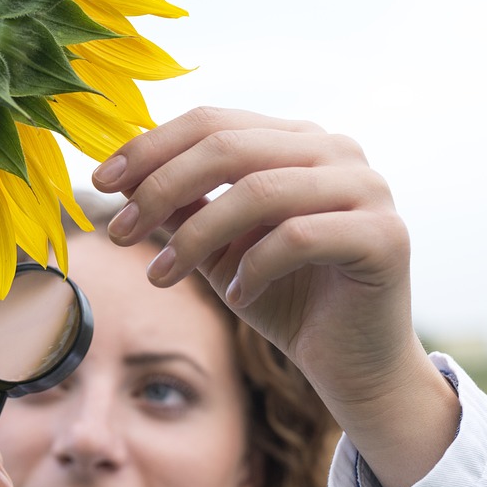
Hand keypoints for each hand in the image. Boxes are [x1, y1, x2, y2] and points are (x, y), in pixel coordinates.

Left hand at [92, 107, 458, 486]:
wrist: (351, 365)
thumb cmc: (284, 298)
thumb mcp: (217, 247)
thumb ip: (182, 208)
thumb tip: (121, 179)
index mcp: (298, 140)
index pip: (213, 122)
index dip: (151, 148)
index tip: (101, 183)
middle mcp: (337, 150)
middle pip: (230, 147)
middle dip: (161, 189)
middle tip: (118, 234)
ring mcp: (368, 188)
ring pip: (260, 190)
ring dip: (195, 235)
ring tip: (161, 276)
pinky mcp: (385, 235)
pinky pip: (298, 237)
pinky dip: (252, 267)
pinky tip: (235, 295)